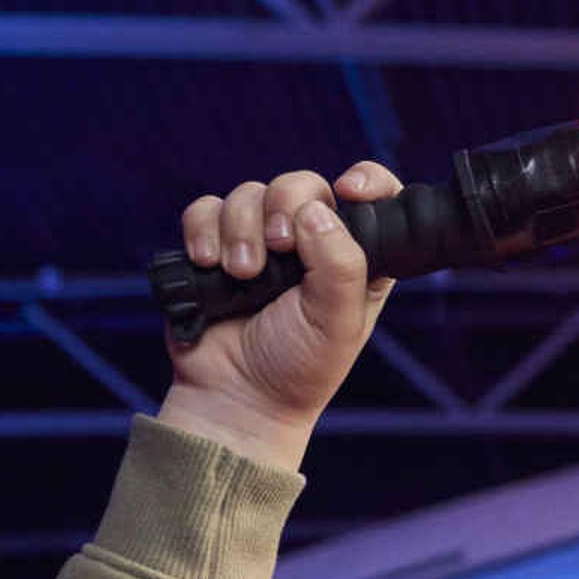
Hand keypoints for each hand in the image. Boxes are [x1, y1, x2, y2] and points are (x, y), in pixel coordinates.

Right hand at [156, 159, 403, 469]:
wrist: (235, 397)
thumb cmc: (298, 368)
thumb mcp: (337, 322)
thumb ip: (340, 264)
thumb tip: (316, 211)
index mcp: (355, 258)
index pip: (374, 197)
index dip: (367, 181)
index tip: (350, 190)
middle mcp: (310, 243)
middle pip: (300, 184)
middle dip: (284, 207)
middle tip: (278, 250)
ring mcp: (261, 242)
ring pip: (249, 194)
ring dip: (240, 229)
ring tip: (243, 276)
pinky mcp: (216, 247)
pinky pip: (206, 210)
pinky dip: (204, 230)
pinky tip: (209, 263)